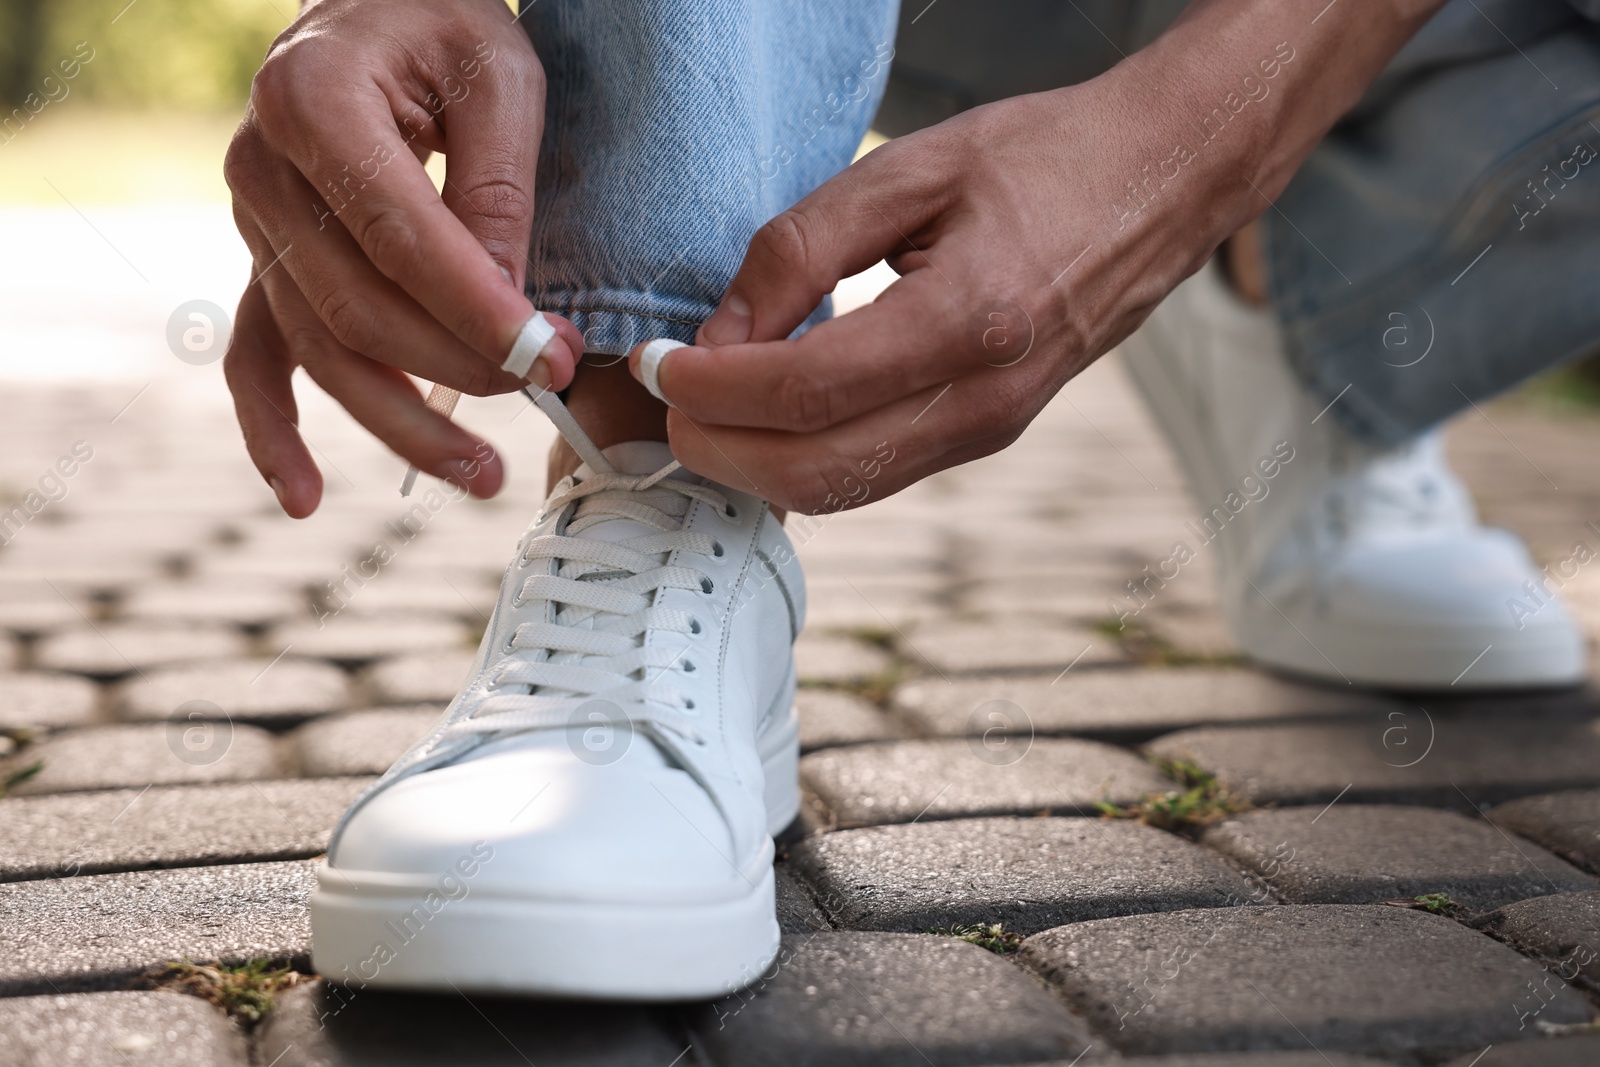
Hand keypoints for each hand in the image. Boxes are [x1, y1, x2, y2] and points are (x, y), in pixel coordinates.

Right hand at [223, 0, 584, 516]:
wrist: (376, 6)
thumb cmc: (445, 25)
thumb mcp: (499, 75)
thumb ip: (497, 189)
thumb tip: (507, 313)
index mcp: (315, 104)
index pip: (400, 238)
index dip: (477, 311)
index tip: (551, 357)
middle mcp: (264, 168)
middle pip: (357, 307)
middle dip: (456, 365)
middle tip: (544, 391)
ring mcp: (254, 223)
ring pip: (320, 348)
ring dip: (400, 423)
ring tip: (481, 476)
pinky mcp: (265, 260)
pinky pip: (254, 356)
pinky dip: (273, 430)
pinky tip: (305, 496)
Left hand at [631, 77, 1222, 513]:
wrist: (1161, 185)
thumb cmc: (1040, 159)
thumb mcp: (911, 169)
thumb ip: (802, 246)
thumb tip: (721, 332)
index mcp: (971, 321)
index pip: (806, 392)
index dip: (713, 389)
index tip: (656, 362)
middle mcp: (984, 400)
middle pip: (814, 472)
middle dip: (718, 449)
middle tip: (663, 400)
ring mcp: (989, 429)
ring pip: (842, 491)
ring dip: (755, 467)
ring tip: (702, 412)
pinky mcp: (985, 436)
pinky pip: (873, 475)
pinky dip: (803, 461)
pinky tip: (766, 417)